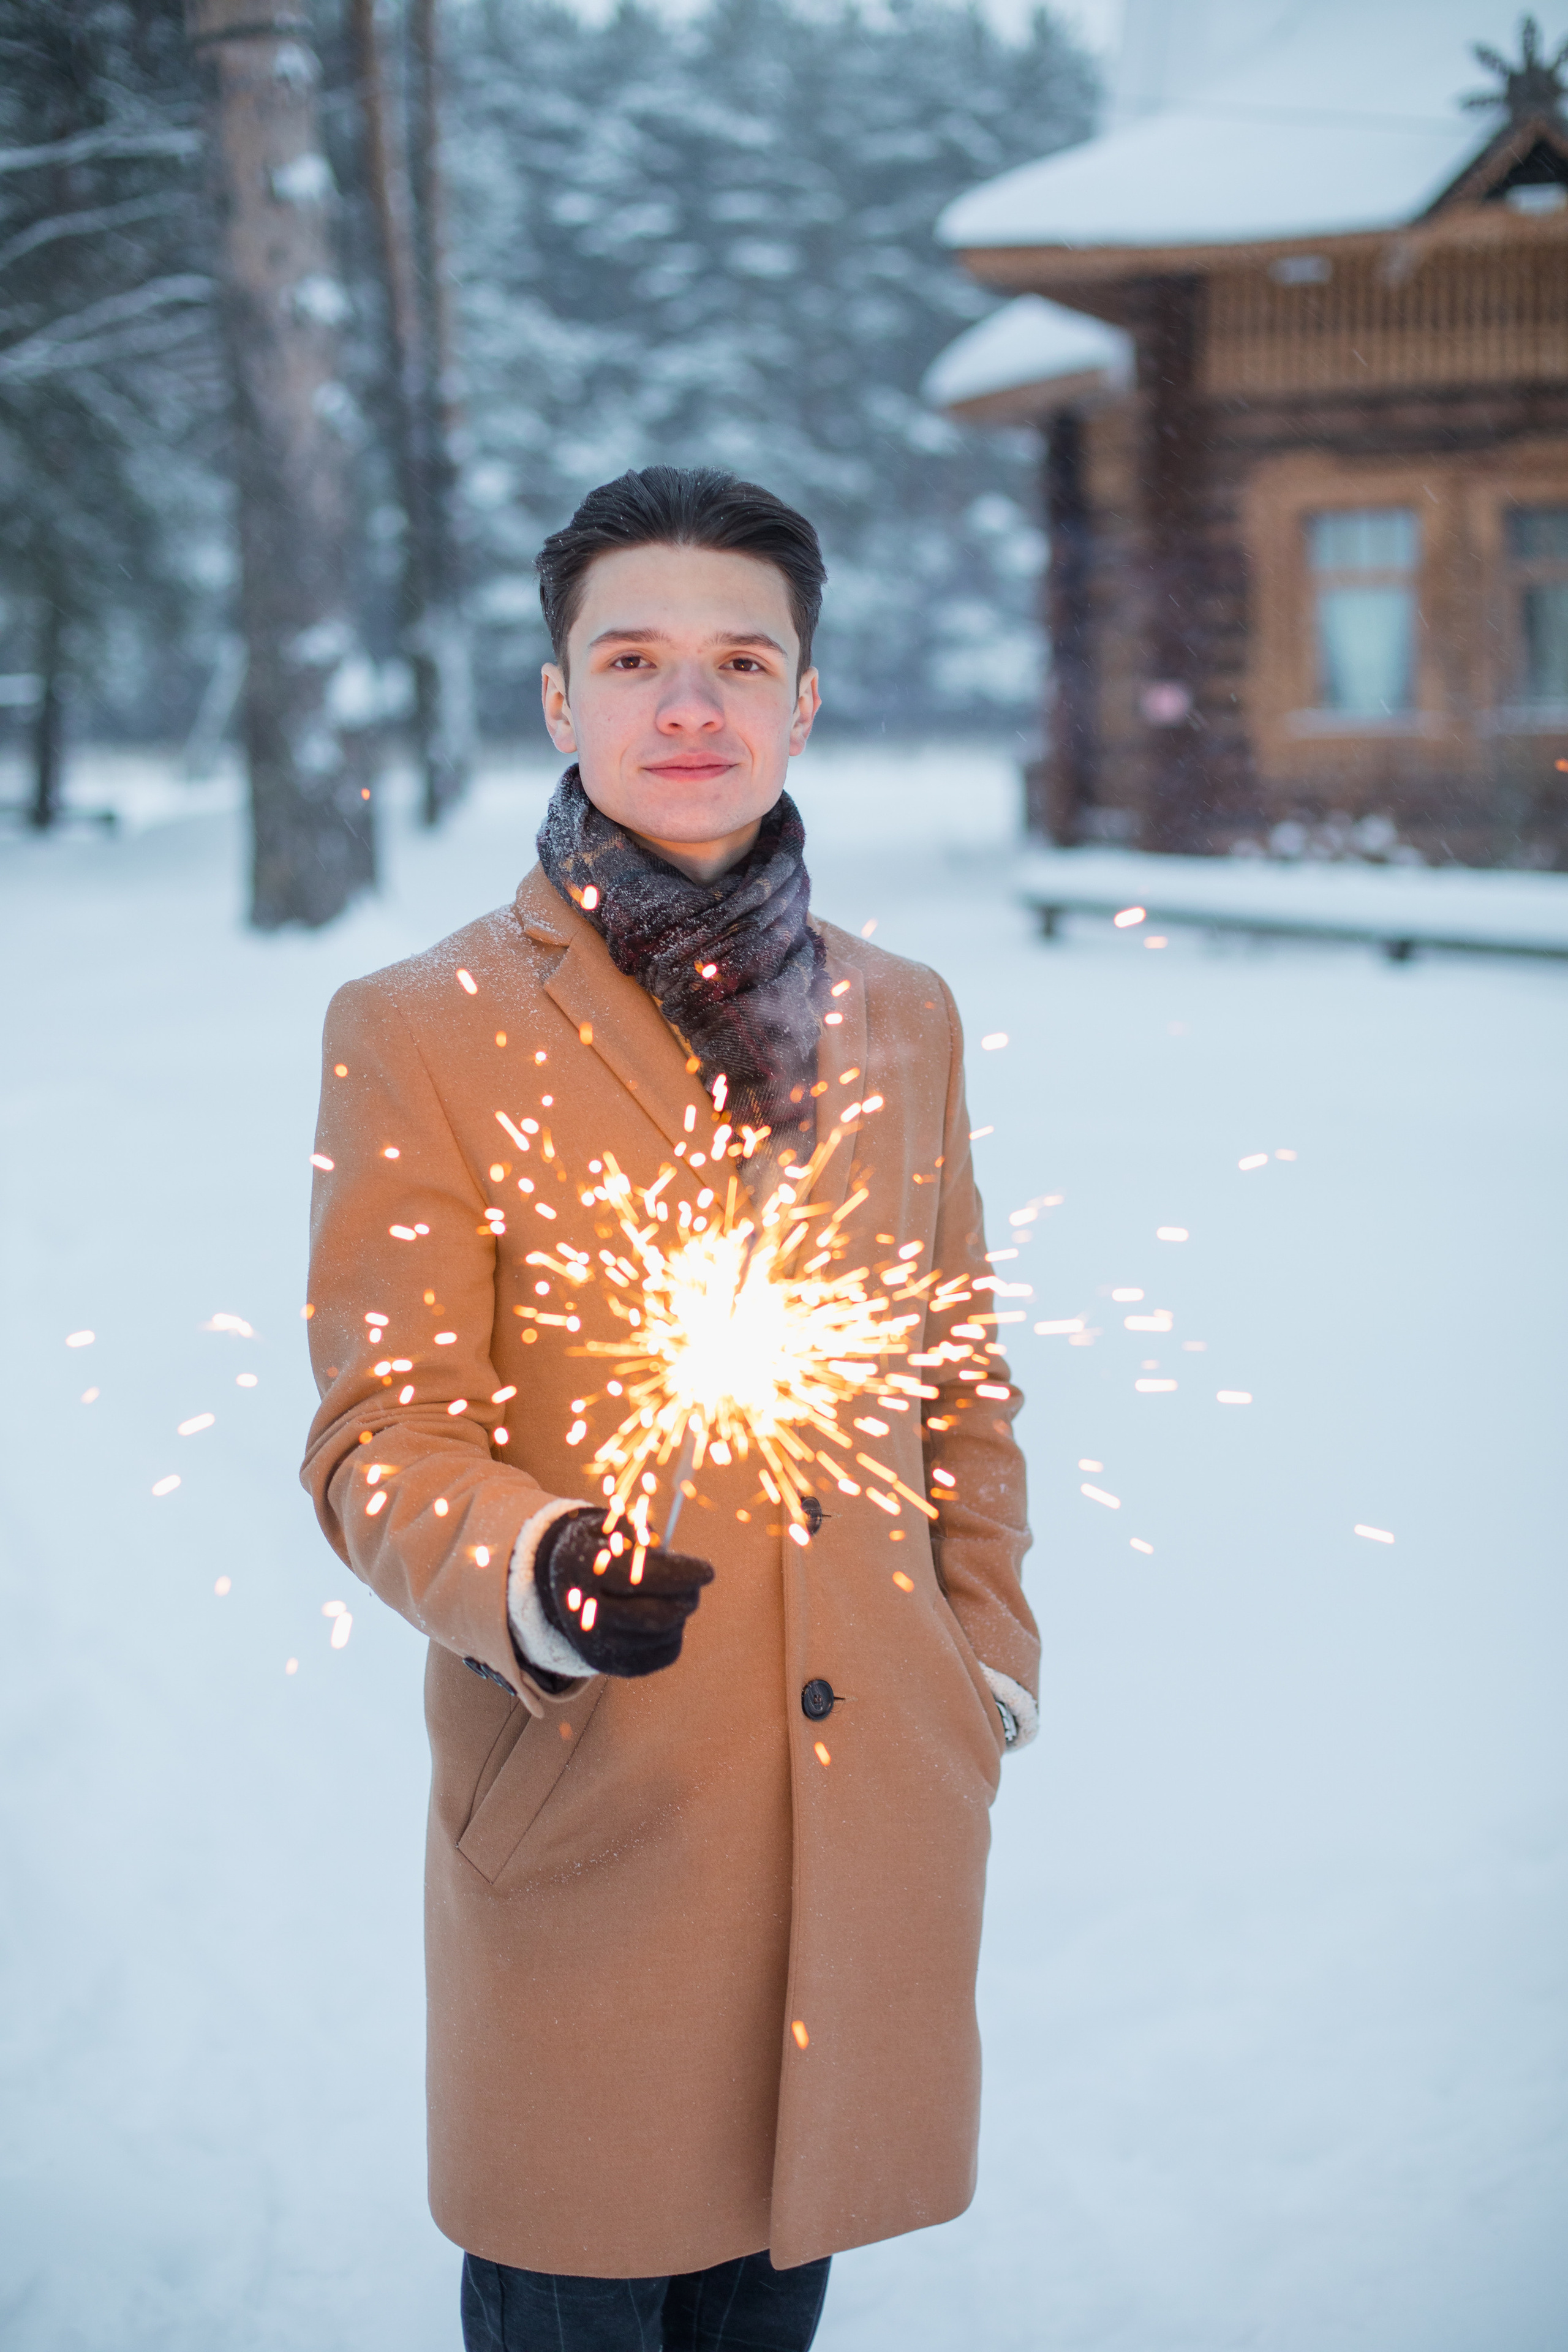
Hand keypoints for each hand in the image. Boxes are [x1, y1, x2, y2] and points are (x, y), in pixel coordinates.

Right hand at [535, 1509, 713, 1678]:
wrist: (564, 1590)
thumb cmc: (599, 1551)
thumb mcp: (611, 1528)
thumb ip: (638, 1534)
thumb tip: (667, 1550)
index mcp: (583, 1575)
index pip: (638, 1579)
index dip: (679, 1575)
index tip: (707, 1571)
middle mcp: (585, 1618)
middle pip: (655, 1616)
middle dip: (686, 1598)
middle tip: (696, 1584)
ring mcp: (598, 1648)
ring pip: (664, 1635)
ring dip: (680, 1613)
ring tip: (669, 1595)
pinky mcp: (615, 1667)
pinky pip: (665, 1653)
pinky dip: (675, 1633)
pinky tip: (662, 1616)